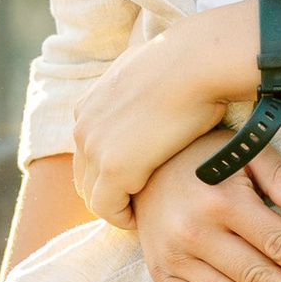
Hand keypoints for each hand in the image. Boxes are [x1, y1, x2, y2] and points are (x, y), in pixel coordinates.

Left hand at [70, 13, 249, 225]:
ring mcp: (94, 148)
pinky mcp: (114, 168)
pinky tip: (148, 216)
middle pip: (84, 176)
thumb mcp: (147, 69)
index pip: (87, 151)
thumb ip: (137, 85)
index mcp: (88, 104)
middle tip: (141, 202)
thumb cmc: (187, 64)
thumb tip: (155, 81)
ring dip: (118, 207)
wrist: (198, 64)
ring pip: (93, 196)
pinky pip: (108, 210)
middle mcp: (82, 126)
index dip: (109, 170)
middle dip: (109, 193)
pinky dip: (125, 218)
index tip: (137, 180)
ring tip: (147, 211)